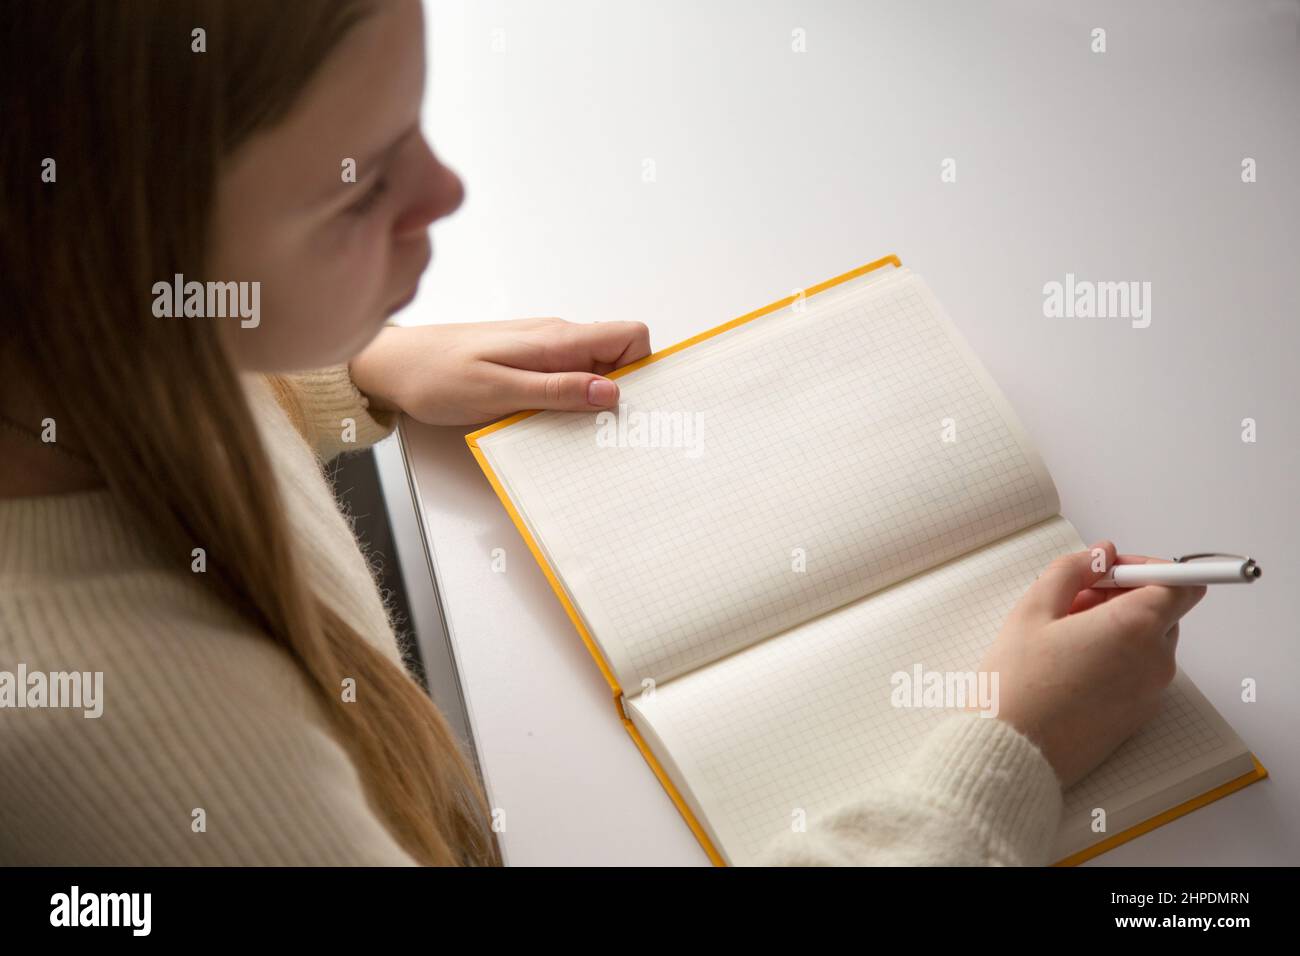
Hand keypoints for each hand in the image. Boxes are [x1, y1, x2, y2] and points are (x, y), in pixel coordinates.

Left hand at [348, 318, 651, 425]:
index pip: (630, 335)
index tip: (627, 406)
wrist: (392, 365)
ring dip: (591, 401)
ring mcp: (542, 348)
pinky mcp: (527, 362)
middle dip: (621, 393)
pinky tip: (546, 422)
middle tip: (602, 431)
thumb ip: (556, 391)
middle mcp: (555, 337)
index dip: (640, 369)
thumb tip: (612, 392)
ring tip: (569, 432)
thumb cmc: (436, 377)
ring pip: (593, 369)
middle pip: (617, 356)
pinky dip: (568, 400)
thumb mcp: (498, 393)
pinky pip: (566, 377)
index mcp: (555, 339)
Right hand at [975, 540, 1206, 788]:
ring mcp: (1151, 691)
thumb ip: (1072, 569)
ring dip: (1118, 627)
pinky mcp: (1139, 715)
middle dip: (1124, 596)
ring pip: (1150, 640)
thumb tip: (1101, 554)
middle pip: (1163, 609)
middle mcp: (1154, 659)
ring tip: (1064, 635)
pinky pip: (1140, 671)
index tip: (1111, 569)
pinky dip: (1117, 657)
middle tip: (1074, 600)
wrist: (1012, 752)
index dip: (1146, 567)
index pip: (1179, 581)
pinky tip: (1070, 664)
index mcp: (1134, 627)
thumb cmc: (1016, 685)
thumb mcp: (1033, 610)